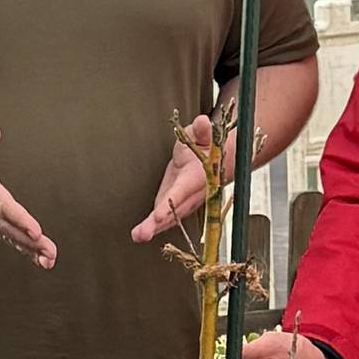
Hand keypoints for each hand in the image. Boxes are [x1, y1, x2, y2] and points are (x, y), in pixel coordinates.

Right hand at [0, 125, 55, 267]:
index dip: (18, 218)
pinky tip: (39, 257)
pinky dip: (21, 247)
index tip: (35, 231)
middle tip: (50, 252)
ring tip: (49, 260)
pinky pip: (4, 236)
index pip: (0, 204)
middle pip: (5, 226)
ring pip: (6, 235)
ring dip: (28, 249)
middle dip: (28, 240)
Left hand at [132, 113, 221, 241]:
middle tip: (142, 234)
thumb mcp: (204, 135)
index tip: (157, 215)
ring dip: (153, 228)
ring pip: (171, 218)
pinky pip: (168, 218)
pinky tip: (140, 234)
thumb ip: (202, 131)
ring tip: (138, 236)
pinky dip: (155, 226)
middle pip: (174, 210)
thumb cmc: (207, 146)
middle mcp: (194, 194)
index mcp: (198, 176)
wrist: (220, 162)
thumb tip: (202, 123)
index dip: (170, 203)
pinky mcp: (180, 205)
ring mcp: (187, 202)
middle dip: (158, 223)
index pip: (182, 191)